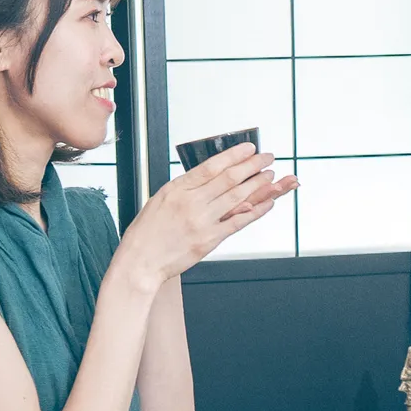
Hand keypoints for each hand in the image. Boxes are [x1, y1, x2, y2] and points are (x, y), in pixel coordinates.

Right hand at [111, 143, 298, 292]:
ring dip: (257, 185)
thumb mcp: (161, 199)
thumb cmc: (147, 232)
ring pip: (237, 198)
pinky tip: (267, 203)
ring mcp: (202, 221)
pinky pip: (238, 223)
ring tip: (270, 176)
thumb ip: (185, 188)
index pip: (211, 166)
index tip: (249, 149)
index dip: (234, 155)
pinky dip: (256, 212)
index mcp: (177, 188)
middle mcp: (191, 202)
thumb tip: (209, 177)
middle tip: (266, 158)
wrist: (140, 262)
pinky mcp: (209, 240)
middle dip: (252, 166)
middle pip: (229, 179)